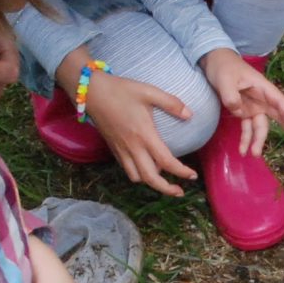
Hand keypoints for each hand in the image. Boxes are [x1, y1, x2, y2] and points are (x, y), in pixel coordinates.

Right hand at [74, 58, 199, 196]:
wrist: (91, 92)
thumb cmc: (121, 90)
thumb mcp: (149, 91)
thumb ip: (171, 103)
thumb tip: (190, 114)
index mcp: (144, 135)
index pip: (165, 161)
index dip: (181, 172)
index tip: (193, 176)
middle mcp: (132, 147)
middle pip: (150, 178)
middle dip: (166, 189)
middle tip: (179, 192)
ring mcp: (121, 150)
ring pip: (136, 177)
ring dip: (150, 182)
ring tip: (162, 178)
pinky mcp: (113, 148)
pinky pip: (127, 169)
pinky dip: (138, 174)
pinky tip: (146, 166)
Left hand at [202, 49, 283, 158]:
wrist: (214, 62)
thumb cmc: (224, 67)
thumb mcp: (225, 80)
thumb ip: (231, 96)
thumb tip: (239, 113)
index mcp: (263, 88)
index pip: (280, 103)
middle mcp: (262, 99)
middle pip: (279, 116)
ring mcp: (254, 107)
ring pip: (261, 127)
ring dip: (258, 141)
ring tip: (254, 155)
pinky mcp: (244, 112)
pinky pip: (247, 128)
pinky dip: (245, 139)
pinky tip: (242, 150)